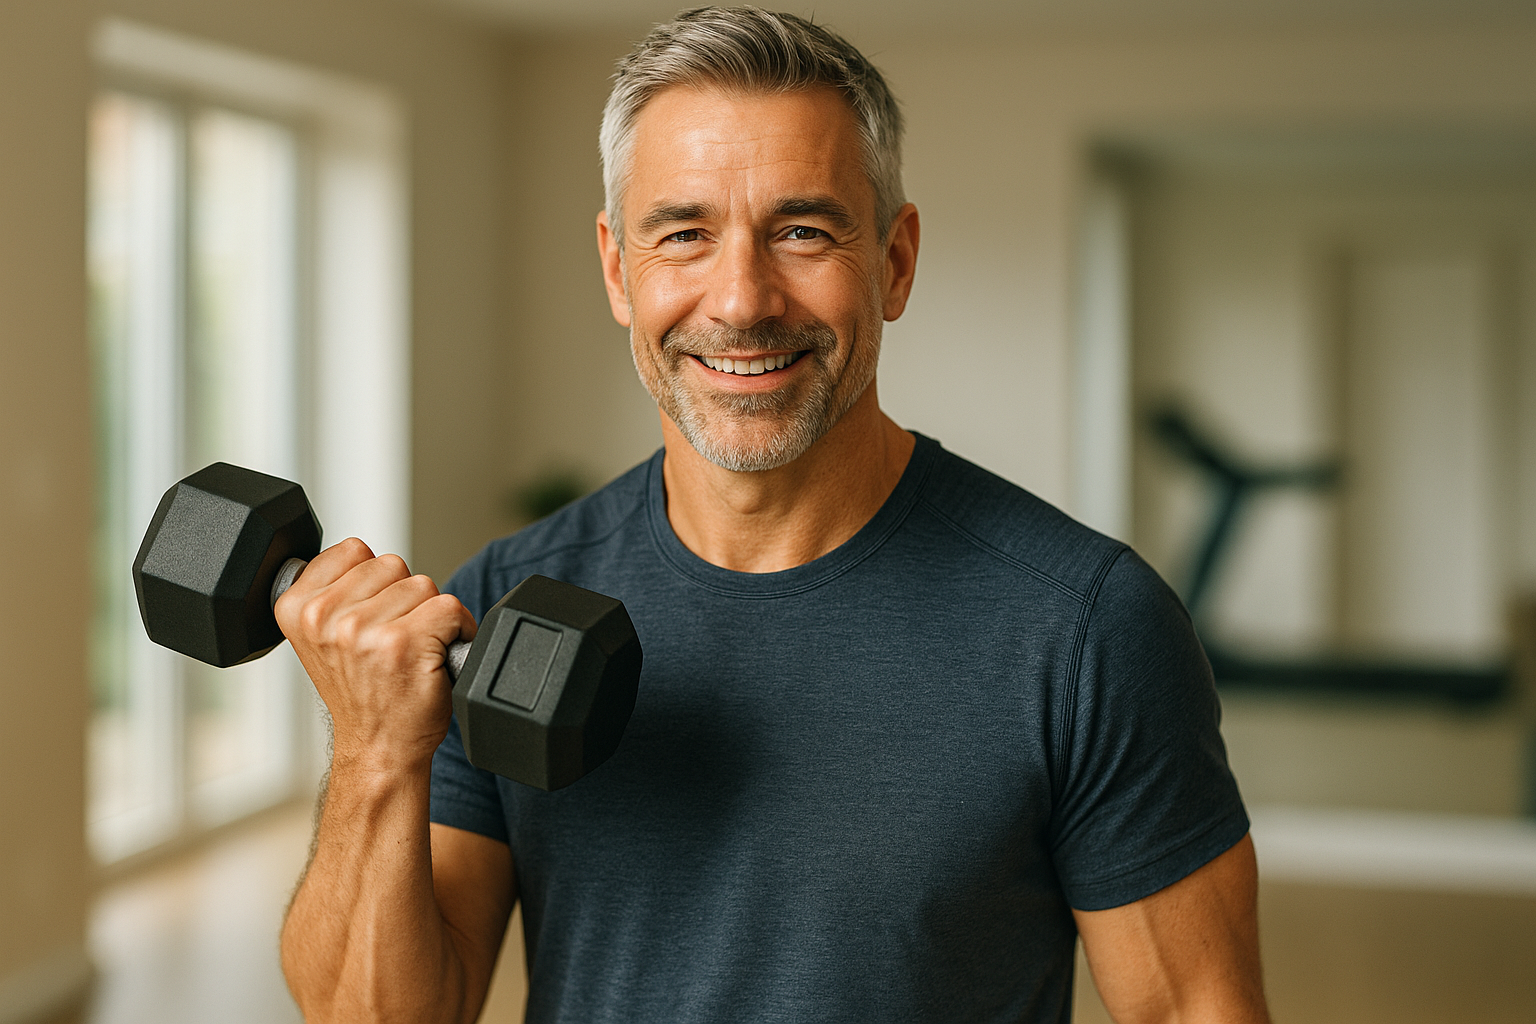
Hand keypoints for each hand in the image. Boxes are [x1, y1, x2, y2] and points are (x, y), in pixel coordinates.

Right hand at [274, 537, 477, 772]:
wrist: (378, 748)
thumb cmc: (362, 694)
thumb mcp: (323, 637)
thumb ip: (334, 591)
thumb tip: (361, 555)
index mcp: (296, 608)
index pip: (353, 550)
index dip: (375, 581)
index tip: (370, 616)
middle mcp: (324, 617)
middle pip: (392, 564)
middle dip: (402, 598)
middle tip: (392, 640)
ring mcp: (362, 630)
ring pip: (422, 584)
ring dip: (429, 615)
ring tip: (411, 650)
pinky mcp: (404, 643)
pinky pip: (450, 607)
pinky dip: (458, 629)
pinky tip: (437, 656)